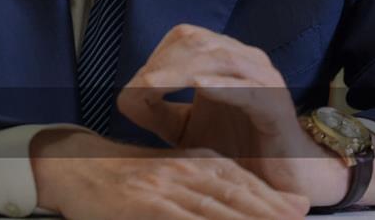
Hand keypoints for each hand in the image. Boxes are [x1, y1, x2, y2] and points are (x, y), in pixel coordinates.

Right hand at [30, 128, 309, 218]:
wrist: (75, 168)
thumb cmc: (126, 177)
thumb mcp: (173, 173)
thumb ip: (211, 185)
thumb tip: (259, 203)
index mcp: (194, 160)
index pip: (243, 182)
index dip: (273, 200)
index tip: (299, 211)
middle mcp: (185, 171)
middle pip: (238, 197)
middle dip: (271, 213)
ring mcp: (166, 188)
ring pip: (217, 210)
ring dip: (247, 218)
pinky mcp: (147, 204)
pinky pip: (186, 218)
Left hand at [116, 24, 374, 206]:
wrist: (281, 179)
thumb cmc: (233, 149)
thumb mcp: (184, 128)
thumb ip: (156, 111)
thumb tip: (124, 97)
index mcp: (223, 59)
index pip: (185, 37)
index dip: (158, 54)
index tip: (138, 84)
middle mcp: (245, 60)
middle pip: (199, 41)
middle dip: (165, 61)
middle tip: (141, 86)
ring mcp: (264, 79)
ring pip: (220, 57)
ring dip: (182, 69)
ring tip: (154, 85)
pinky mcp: (276, 105)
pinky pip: (249, 87)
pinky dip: (222, 84)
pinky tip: (198, 87)